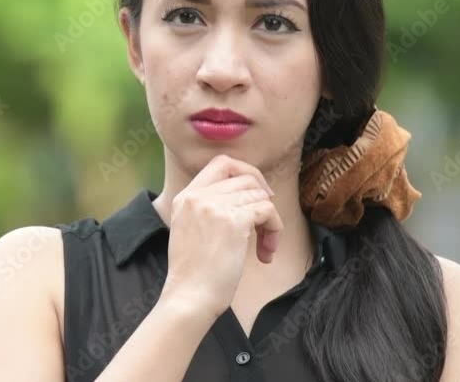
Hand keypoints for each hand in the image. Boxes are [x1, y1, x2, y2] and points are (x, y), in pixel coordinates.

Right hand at [158, 154, 282, 323]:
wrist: (189, 296)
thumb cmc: (193, 273)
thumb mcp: (189, 229)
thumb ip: (207, 208)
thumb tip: (245, 197)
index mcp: (185, 196)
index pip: (221, 163)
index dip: (246, 173)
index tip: (257, 194)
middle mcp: (198, 196)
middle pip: (246, 179)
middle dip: (261, 202)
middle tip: (263, 228)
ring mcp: (215, 206)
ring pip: (259, 195)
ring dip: (269, 222)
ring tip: (264, 247)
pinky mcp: (233, 222)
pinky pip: (267, 211)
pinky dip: (274, 230)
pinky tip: (265, 252)